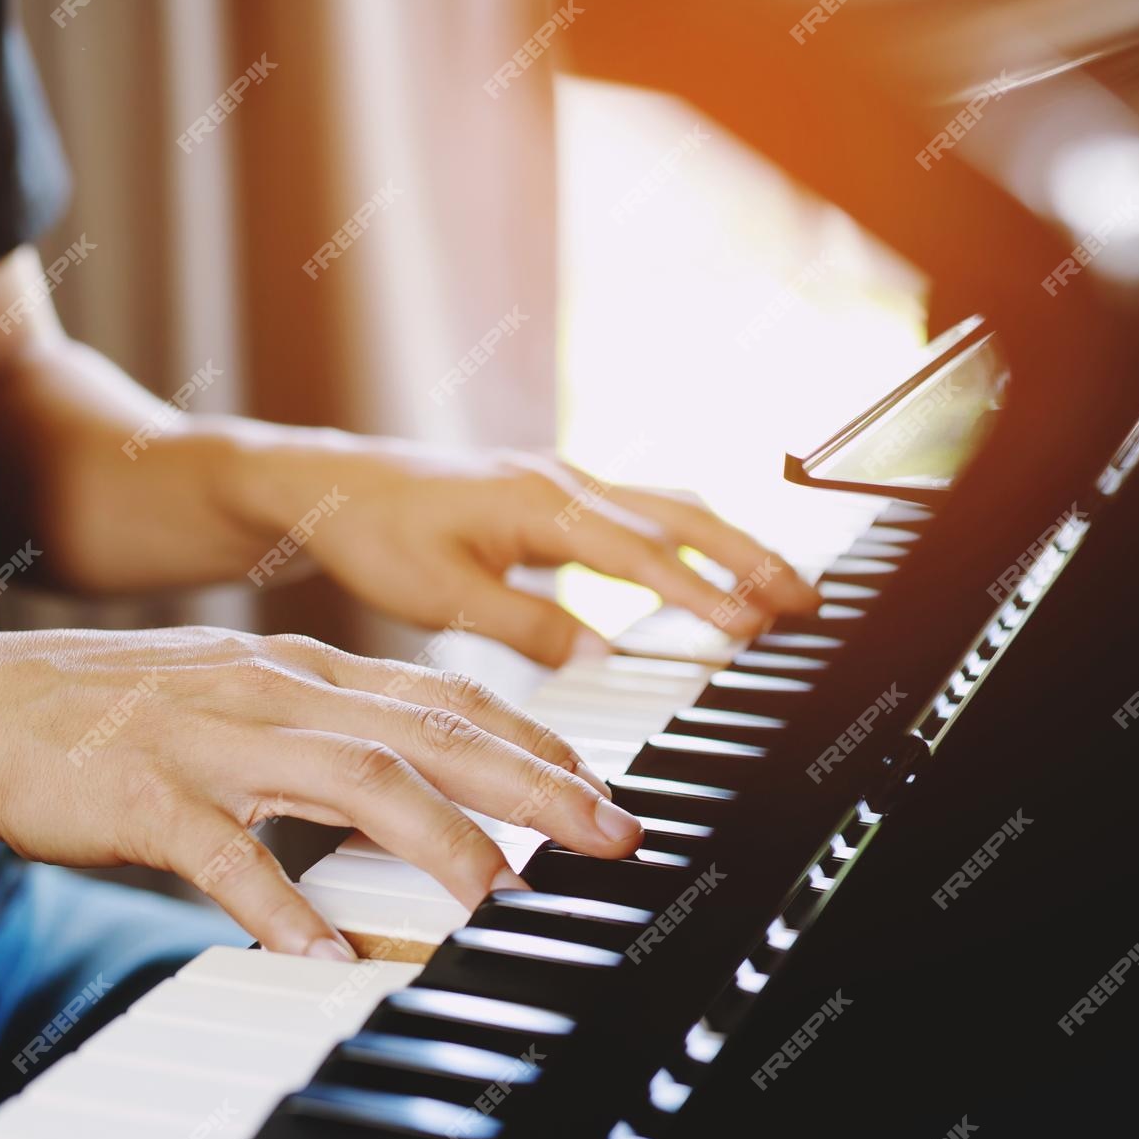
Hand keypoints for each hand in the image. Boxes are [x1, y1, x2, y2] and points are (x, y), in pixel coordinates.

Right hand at [0, 626, 642, 956]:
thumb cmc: (122, 715)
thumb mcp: (246, 701)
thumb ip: (333, 734)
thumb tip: (427, 786)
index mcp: (307, 672)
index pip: (449, 699)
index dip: (536, 741)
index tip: (603, 788)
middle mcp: (277, 692)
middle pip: (431, 734)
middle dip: (534, 785)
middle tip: (608, 834)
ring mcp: (214, 739)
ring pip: (353, 783)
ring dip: (439, 844)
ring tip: (500, 899)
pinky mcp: (146, 796)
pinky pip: (227, 856)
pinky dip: (283, 906)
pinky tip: (325, 958)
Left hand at [232, 438, 819, 665]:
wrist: (331, 482)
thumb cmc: (375, 533)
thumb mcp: (439, 595)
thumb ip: (525, 626)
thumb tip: (602, 657)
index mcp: (538, 505)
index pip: (641, 553)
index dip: (700, 593)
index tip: (751, 627)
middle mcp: (564, 482)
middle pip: (681, 517)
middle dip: (750, 559)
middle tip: (807, 602)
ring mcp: (565, 481)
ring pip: (672, 507)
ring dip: (732, 545)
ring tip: (785, 588)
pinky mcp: (559, 493)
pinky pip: (645, 510)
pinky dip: (694, 538)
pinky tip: (716, 563)